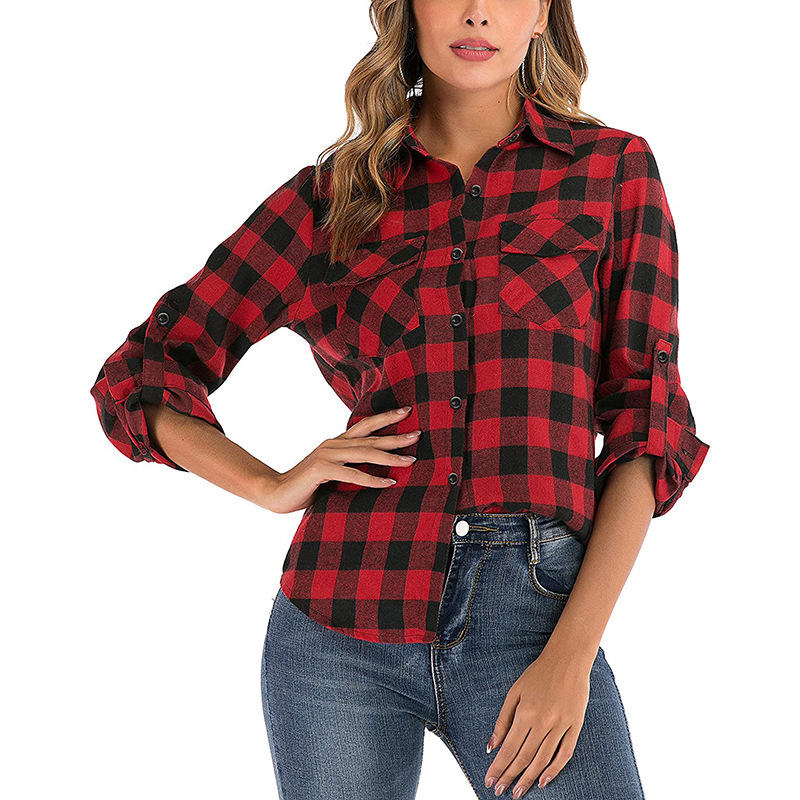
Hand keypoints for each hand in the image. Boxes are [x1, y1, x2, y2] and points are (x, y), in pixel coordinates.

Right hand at [254, 406, 420, 512]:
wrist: (275, 493)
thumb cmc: (307, 486)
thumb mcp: (333, 474)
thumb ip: (351, 469)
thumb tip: (379, 473)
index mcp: (337, 443)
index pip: (365, 426)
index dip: (386, 417)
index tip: (407, 412)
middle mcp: (333, 445)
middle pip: (370, 438)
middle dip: (396, 436)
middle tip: (418, 434)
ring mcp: (326, 455)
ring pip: (364, 454)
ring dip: (390, 457)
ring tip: (410, 460)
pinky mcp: (321, 470)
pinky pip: (352, 474)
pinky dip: (372, 479)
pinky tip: (389, 482)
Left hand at [484, 648, 590, 796]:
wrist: (568, 659)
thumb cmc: (538, 674)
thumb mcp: (515, 692)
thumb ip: (503, 720)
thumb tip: (492, 746)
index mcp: (526, 713)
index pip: (509, 748)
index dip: (499, 767)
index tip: (490, 780)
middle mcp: (543, 722)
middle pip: (524, 757)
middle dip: (510, 776)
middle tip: (500, 792)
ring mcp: (561, 725)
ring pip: (543, 759)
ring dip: (529, 778)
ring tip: (518, 792)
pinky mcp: (575, 726)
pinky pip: (564, 753)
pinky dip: (554, 769)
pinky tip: (544, 781)